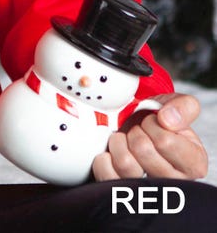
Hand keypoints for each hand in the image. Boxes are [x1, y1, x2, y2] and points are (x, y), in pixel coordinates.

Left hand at [92, 93, 207, 180]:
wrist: (137, 126)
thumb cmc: (159, 122)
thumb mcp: (177, 107)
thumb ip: (183, 107)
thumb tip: (167, 120)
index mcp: (193, 163)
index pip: (165, 141)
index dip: (152, 124)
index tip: (153, 122)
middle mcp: (173, 181)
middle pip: (143, 150)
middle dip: (135, 131)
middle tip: (138, 130)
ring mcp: (147, 189)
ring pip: (125, 164)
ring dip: (119, 142)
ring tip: (125, 140)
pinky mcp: (123, 190)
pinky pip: (107, 174)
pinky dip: (104, 157)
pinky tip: (113, 152)